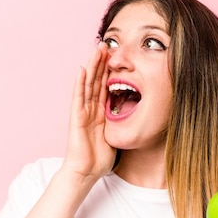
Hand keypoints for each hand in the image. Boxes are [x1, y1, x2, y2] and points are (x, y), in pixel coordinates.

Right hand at [62, 42, 115, 180]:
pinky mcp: (76, 118)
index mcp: (100, 113)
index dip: (110, 71)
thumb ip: (123, 125)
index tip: (117, 56)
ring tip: (97, 49)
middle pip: (96, 80)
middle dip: (101, 62)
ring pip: (88, 84)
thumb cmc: (99, 158)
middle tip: (107, 44)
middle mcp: (90, 109)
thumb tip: (140, 120)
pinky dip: (80, 83)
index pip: (105, 87)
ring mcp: (82, 112)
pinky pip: (78, 97)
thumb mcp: (116, 136)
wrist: (86, 172)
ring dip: (92, 66)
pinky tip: (82, 69)